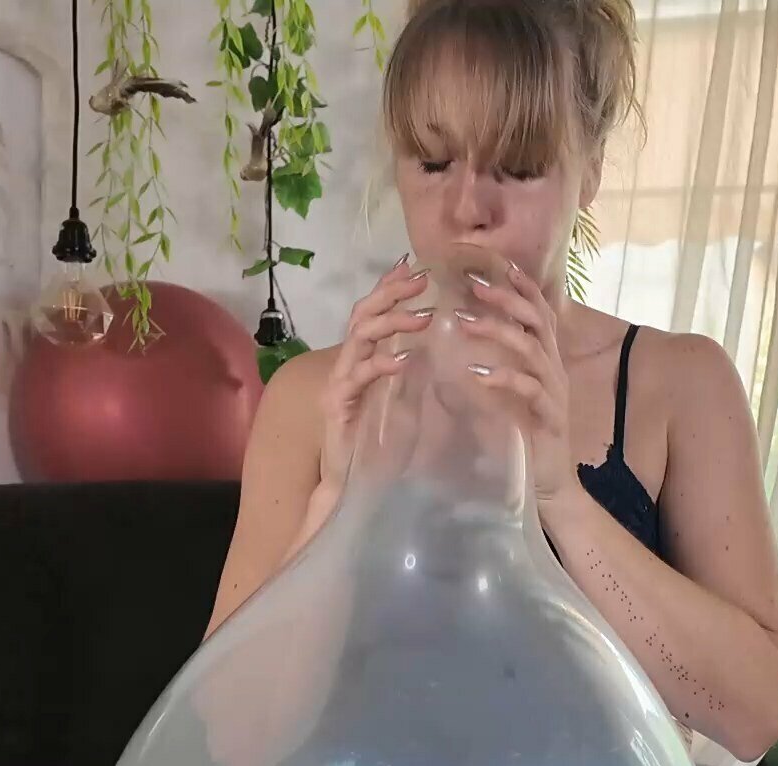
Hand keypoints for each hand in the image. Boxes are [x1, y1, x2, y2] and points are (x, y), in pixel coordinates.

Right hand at [318, 257, 432, 487]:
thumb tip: (440, 345)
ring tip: (423, 318)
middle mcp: (347, 366)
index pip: (374, 314)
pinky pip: (357, 378)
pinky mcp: (337, 407)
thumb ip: (415, 374)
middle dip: (391, 294)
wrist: (352, 486)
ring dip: (392, 324)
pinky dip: (380, 365)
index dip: (390, 289)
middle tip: (422, 280)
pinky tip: (403, 360)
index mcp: (362, 361)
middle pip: (363, 316)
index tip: (415, 267)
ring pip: (359, 339)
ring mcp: (339, 385)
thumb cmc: (379, 447)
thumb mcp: (404, 402)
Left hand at [457, 260, 576, 502]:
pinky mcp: (550, 416)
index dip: (520, 285)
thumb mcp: (512, 392)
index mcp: (545, 359)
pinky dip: (503, 377)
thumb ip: (501, 363)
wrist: (552, 482)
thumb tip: (468, 334)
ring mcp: (555, 391)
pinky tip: (477, 374)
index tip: (494, 264)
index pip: (538, 310)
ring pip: (532, 348)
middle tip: (472, 285)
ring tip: (464, 323)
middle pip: (536, 319)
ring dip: (498, 331)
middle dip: (506, 298)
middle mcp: (554, 368)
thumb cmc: (527, 435)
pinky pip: (529, 389)